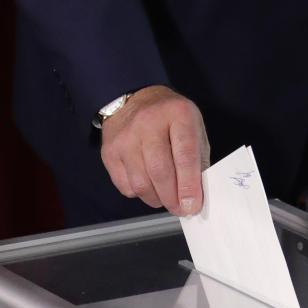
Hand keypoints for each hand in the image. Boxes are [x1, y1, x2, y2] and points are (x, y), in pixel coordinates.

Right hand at [100, 84, 209, 214]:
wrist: (133, 98)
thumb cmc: (169, 117)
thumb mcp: (192, 125)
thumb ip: (197, 157)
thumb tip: (196, 194)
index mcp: (177, 113)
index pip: (184, 154)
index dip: (189, 184)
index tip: (192, 205)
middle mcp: (148, 123)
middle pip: (160, 171)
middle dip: (172, 198)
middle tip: (180, 208)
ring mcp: (126, 138)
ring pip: (141, 183)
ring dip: (157, 199)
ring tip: (166, 197)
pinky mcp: (110, 152)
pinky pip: (126, 186)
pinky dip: (140, 194)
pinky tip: (148, 185)